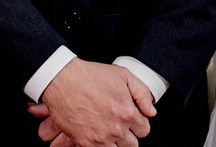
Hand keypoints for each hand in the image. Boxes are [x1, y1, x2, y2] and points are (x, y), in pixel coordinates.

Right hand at [33, 58, 153, 146]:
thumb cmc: (91, 76)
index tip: (134, 120)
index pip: (144, 130)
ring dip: (116, 143)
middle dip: (130, 136)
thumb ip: (142, 94)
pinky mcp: (84, 143)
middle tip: (122, 126)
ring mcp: (100, 138)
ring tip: (110, 131)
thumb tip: (151, 111)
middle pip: (132, 145)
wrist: (64, 81)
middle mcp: (115, 129)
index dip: (140, 124)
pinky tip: (99, 135)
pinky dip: (101, 146)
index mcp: (127, 113)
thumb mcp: (124, 76)